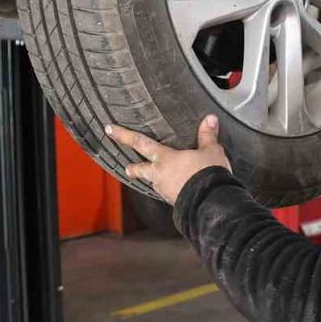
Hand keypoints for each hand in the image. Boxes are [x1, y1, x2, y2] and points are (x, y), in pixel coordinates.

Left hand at [105, 115, 231, 204]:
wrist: (210, 202)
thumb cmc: (207, 173)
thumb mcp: (211, 151)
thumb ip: (208, 135)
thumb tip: (210, 119)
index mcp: (165, 158)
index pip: (140, 142)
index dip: (124, 135)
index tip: (109, 130)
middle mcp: (160, 174)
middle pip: (141, 169)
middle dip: (133, 168)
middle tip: (127, 168)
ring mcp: (165, 190)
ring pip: (154, 182)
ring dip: (153, 179)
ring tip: (157, 178)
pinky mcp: (174, 201)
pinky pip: (167, 192)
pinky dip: (170, 188)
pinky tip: (176, 188)